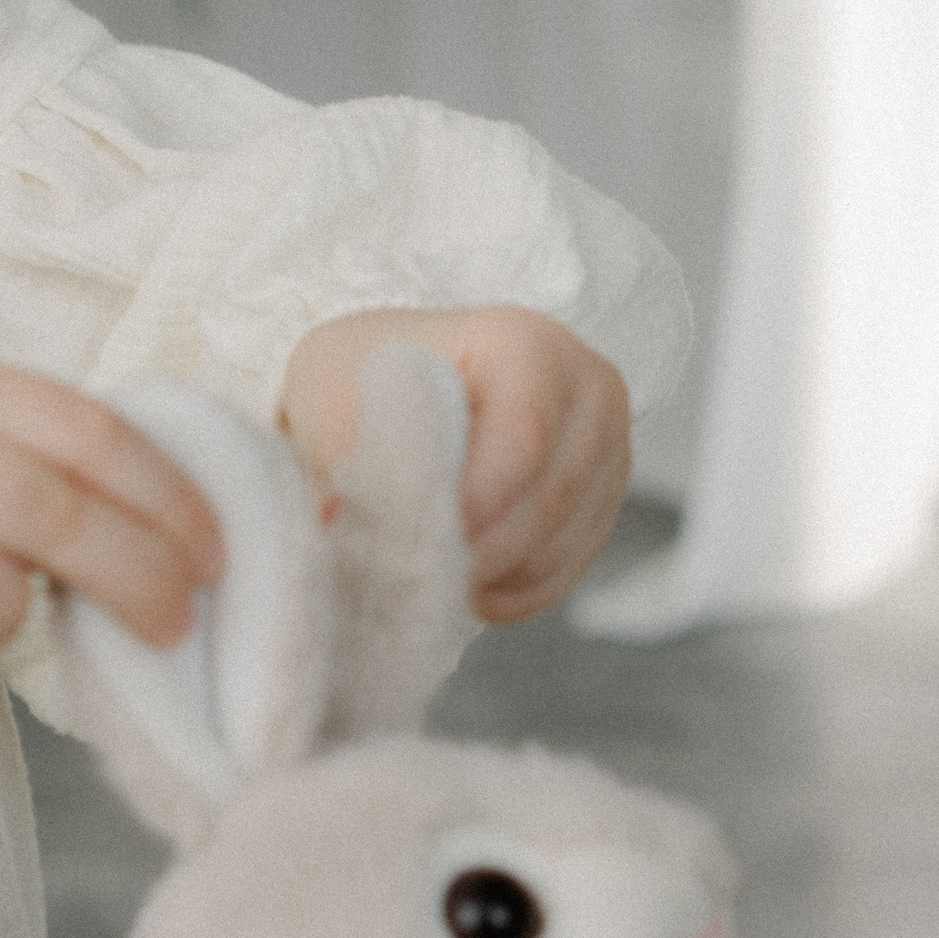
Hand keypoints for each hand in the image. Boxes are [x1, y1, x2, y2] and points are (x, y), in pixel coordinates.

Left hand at [276, 306, 630, 625]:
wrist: (407, 382)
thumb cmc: (372, 376)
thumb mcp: (332, 385)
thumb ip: (340, 443)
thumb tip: (334, 516)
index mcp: (527, 345)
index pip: (523, 438)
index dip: (477, 501)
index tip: (421, 537)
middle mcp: (587, 389)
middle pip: (551, 496)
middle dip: (481, 550)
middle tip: (418, 575)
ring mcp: (606, 447)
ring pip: (565, 539)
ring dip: (497, 575)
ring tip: (432, 581)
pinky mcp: (602, 498)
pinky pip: (573, 564)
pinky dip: (518, 590)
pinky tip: (468, 592)